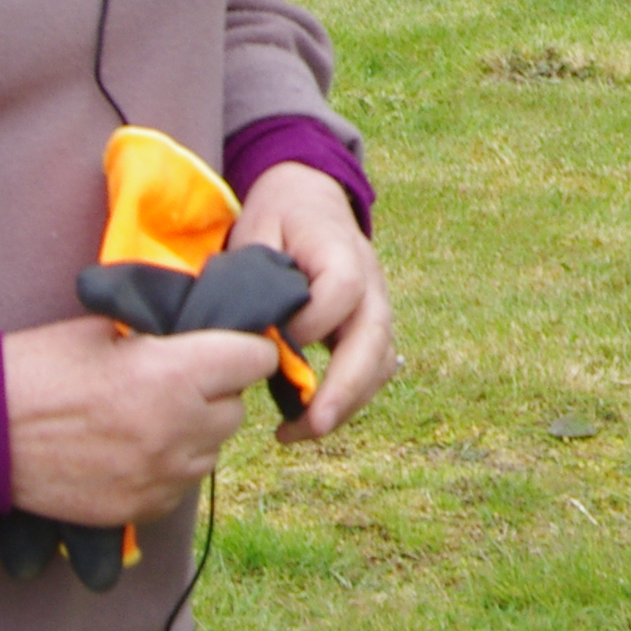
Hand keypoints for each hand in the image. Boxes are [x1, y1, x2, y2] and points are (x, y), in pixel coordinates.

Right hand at [1, 317, 277, 525]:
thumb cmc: (37, 367)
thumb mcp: (106, 328)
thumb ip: (164, 335)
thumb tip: (201, 334)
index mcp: (174, 375)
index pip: (255, 358)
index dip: (243, 347)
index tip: (227, 346)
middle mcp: (178, 431)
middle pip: (236, 410)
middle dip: (215, 392)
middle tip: (173, 380)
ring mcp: (160, 477)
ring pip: (211, 452)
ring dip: (193, 434)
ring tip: (146, 416)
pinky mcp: (139, 510)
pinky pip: (181, 487)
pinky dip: (167, 469)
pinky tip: (129, 450)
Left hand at [233, 160, 395, 440]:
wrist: (308, 198)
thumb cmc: (277, 216)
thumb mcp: (256, 231)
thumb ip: (256, 277)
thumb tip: (251, 334)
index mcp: (340, 249)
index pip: (342, 290)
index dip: (312, 321)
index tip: (274, 339)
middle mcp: (370, 281)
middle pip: (375, 337)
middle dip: (346, 387)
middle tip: (312, 424)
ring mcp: (376, 306)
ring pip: (380, 362)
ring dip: (348, 402)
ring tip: (301, 431)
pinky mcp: (370, 329)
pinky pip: (373, 369)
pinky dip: (348, 399)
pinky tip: (309, 419)